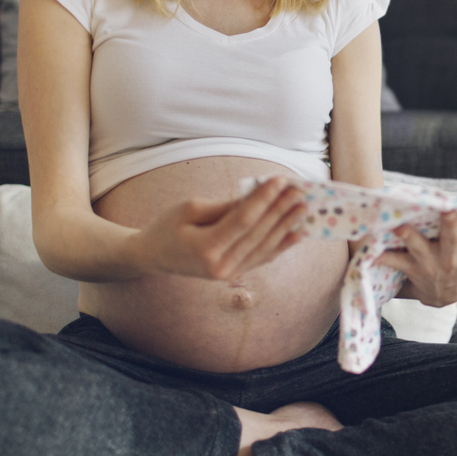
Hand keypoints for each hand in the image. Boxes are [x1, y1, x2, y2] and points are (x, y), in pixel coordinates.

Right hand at [129, 177, 307, 279]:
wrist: (153, 257)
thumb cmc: (167, 227)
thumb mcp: (190, 209)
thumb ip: (224, 206)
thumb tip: (256, 197)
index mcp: (205, 248)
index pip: (243, 220)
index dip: (264, 199)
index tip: (280, 180)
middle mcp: (220, 266)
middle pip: (258, 234)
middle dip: (281, 210)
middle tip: (299, 191)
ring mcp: (229, 274)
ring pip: (265, 248)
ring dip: (286, 226)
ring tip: (303, 208)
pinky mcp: (234, 275)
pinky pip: (262, 258)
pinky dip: (281, 245)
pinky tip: (298, 234)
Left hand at [379, 205, 456, 307]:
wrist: (441, 296)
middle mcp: (453, 258)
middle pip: (452, 238)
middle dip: (450, 224)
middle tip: (449, 209)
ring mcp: (430, 264)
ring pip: (419, 248)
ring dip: (410, 238)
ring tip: (400, 226)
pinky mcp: (408, 269)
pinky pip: (393, 262)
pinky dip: (381, 255)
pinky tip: (371, 248)